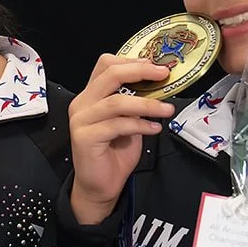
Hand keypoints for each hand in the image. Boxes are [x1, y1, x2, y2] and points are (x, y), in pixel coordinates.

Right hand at [66, 53, 175, 222]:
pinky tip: (154, 129)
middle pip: (110, 75)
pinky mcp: (84, 137)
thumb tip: (160, 84)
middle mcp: (82, 103)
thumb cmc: (115, 152)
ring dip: (147, 104)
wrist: (100, 185)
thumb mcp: (129, 121)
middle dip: (140, 71)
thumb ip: (136, 102)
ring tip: (167, 109)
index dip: (132, 61)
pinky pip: (117, 125)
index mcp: (91, 95)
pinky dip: (140, 125)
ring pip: (116, 102)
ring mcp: (81, 120)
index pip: (106, 65)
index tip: (156, 66)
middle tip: (164, 75)